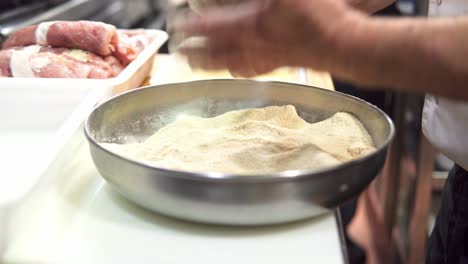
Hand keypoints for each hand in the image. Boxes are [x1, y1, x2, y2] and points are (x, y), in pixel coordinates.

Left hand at [175, 0, 362, 76]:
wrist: (339, 43)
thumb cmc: (317, 14)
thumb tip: (248, 0)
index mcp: (250, 24)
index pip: (211, 27)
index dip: (192, 27)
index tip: (178, 26)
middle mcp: (252, 44)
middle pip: (215, 53)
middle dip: (194, 52)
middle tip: (180, 52)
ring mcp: (264, 57)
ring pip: (228, 64)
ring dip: (209, 65)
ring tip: (196, 64)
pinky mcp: (277, 64)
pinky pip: (250, 71)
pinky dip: (236, 70)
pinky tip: (233, 69)